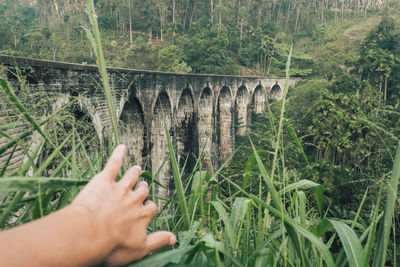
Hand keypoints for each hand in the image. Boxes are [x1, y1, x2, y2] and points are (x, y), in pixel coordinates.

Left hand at [71, 145, 175, 265]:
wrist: (89, 233)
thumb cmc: (111, 244)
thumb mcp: (139, 249)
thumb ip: (158, 241)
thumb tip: (175, 239)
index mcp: (142, 214)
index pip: (151, 208)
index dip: (149, 207)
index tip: (148, 208)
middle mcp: (134, 199)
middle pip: (142, 190)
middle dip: (143, 188)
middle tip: (142, 187)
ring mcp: (120, 187)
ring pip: (131, 176)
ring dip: (135, 172)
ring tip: (137, 169)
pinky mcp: (105, 180)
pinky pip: (114, 164)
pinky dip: (118, 154)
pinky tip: (121, 147)